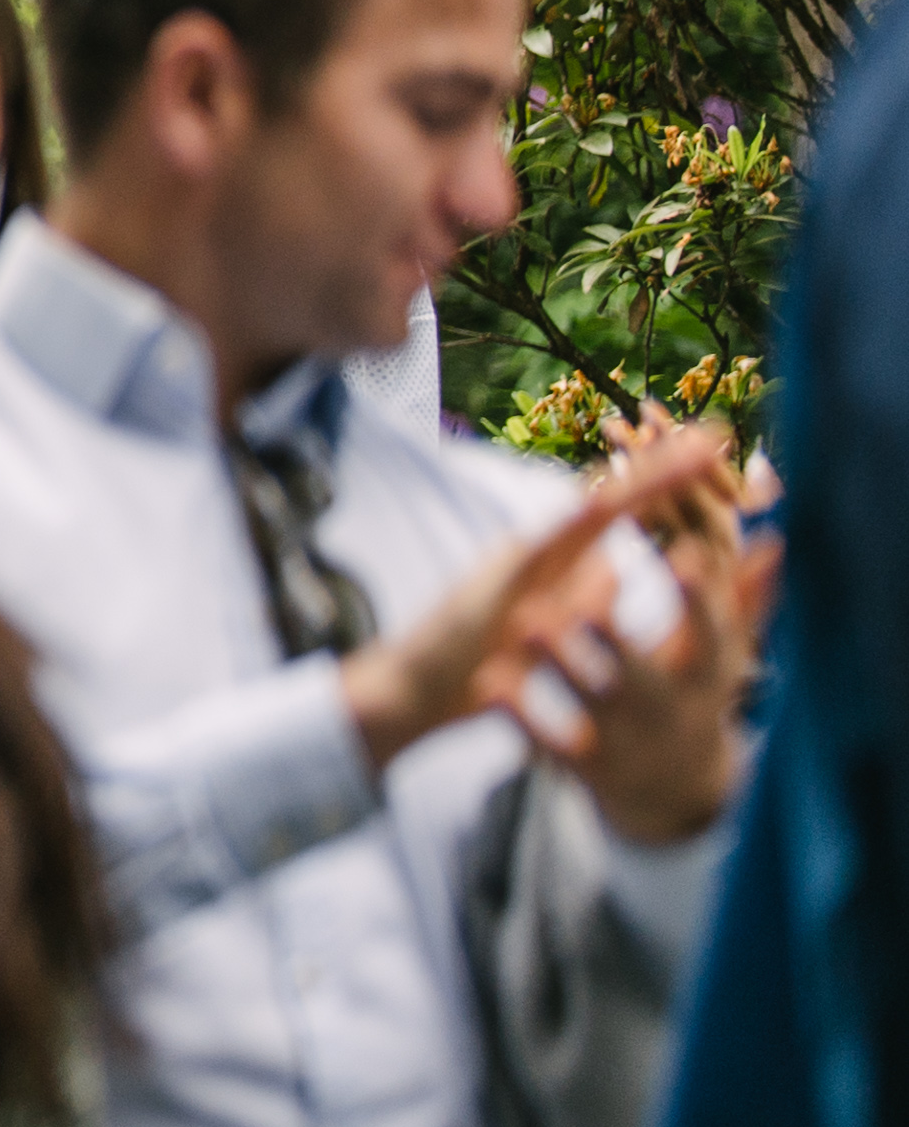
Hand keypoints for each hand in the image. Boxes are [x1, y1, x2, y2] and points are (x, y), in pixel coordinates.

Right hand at [338, 424, 727, 772]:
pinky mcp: (500, 581)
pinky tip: (617, 490)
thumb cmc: (472, 668)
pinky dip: (586, 515)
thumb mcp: (543, 632)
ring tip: (697, 452)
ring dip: (648, 478)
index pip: (615, 514)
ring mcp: (517, 561)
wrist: (407, 692)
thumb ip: (577, 598)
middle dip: (666, 466)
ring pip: (592, 510)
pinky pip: (551, 546)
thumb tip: (614, 569)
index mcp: (552, 565)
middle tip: (720, 434)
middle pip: (612, 499)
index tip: (707, 459)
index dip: (660, 485)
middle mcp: (535, 551)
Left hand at [540, 439, 768, 848]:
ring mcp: (626, 742)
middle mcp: (668, 712)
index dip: (701, 600)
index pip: (710, 637)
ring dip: (560, 666)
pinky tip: (488, 684)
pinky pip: (548, 741)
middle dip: (614, 639)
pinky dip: (521, 716)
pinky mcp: (585, 767)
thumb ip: (742, 604)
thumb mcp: (722, 661)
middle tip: (583, 600)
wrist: (674, 796)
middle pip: (642, 675)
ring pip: (589, 705)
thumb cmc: (694, 700)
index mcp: (706, 680)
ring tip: (526, 622)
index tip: (689, 553)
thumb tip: (771, 541)